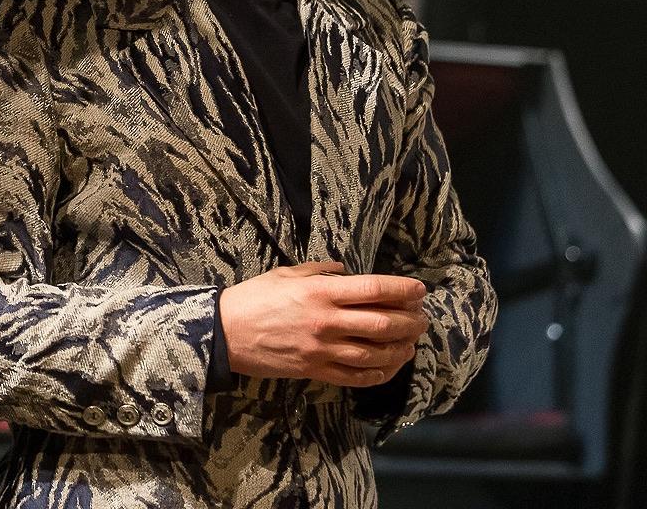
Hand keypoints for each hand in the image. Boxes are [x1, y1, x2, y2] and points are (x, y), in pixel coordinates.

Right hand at [218, 261, 428, 387]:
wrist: (225, 333)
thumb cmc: (254, 298)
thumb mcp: (286, 273)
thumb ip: (320, 270)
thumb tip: (347, 271)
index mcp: (320, 292)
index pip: (374, 289)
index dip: (403, 289)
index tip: (419, 289)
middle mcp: (326, 321)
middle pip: (383, 323)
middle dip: (410, 320)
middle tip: (422, 317)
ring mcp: (323, 350)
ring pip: (376, 353)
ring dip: (401, 348)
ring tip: (412, 341)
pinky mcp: (316, 371)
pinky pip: (357, 376)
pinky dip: (380, 372)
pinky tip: (390, 365)